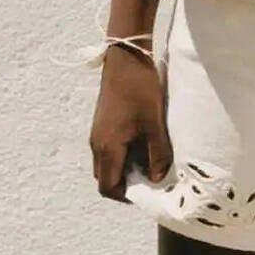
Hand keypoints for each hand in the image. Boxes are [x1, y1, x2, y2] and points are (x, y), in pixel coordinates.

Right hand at [89, 47, 173, 198]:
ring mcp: (98, 134)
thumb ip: (157, 154)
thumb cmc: (140, 90)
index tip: (147, 191)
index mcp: (107, 148)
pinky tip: (143, 143)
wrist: (126, 58)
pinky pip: (109, 150)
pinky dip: (124, 155)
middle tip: (151, 176)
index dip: (126, 196)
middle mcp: (97, 145)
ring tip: (150, 160)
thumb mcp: (154, 124)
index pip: (108, 188)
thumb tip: (156, 178)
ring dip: (126, 168)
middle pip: (105, 178)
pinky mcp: (102, 124)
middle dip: (127, 183)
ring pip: (108, 164)